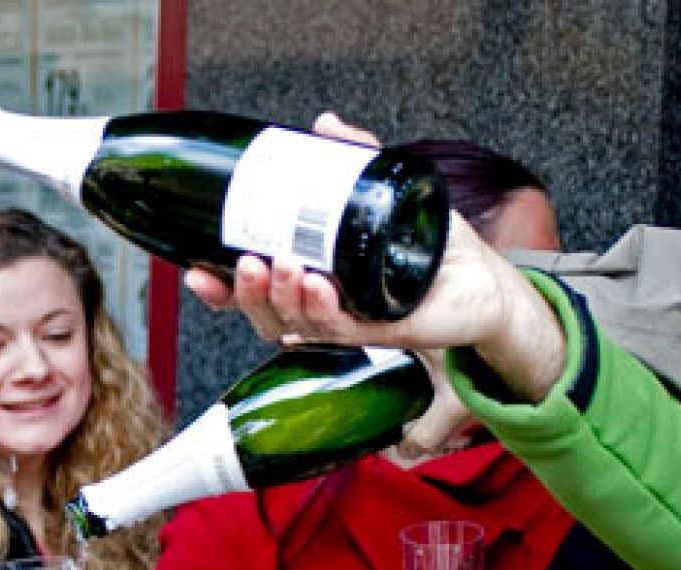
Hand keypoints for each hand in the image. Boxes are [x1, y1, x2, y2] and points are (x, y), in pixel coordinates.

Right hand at [181, 113, 568, 452]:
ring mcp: (349, 325)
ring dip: (281, 298)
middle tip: (246, 260)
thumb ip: (355, 158)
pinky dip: (325, 311)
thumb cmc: (434, 245)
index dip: (218, 289)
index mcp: (311, 283)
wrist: (485, 277)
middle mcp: (323, 309)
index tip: (195, 271)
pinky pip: (341, 331)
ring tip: (283, 266)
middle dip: (245, 291)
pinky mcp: (381, 334)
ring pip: (295, 326)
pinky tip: (320, 287)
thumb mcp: (387, 190)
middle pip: (264, 314)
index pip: (251, 294)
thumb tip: (323, 124)